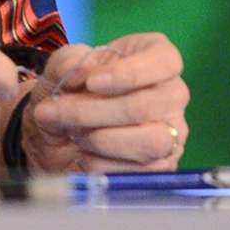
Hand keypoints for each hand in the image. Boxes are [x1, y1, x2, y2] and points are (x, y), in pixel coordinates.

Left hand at [21, 34, 189, 173]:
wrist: (62, 132)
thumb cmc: (73, 89)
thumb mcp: (63, 66)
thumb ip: (68, 62)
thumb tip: (78, 73)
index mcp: (159, 57)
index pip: (164, 61)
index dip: (128, 73)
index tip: (91, 82)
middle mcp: (174, 93)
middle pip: (143, 105)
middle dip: (92, 112)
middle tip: (55, 112)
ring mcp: (174, 131)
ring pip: (148, 142)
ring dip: (99, 140)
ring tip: (74, 134)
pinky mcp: (164, 164)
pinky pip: (140, 172)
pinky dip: (103, 164)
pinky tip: (84, 154)